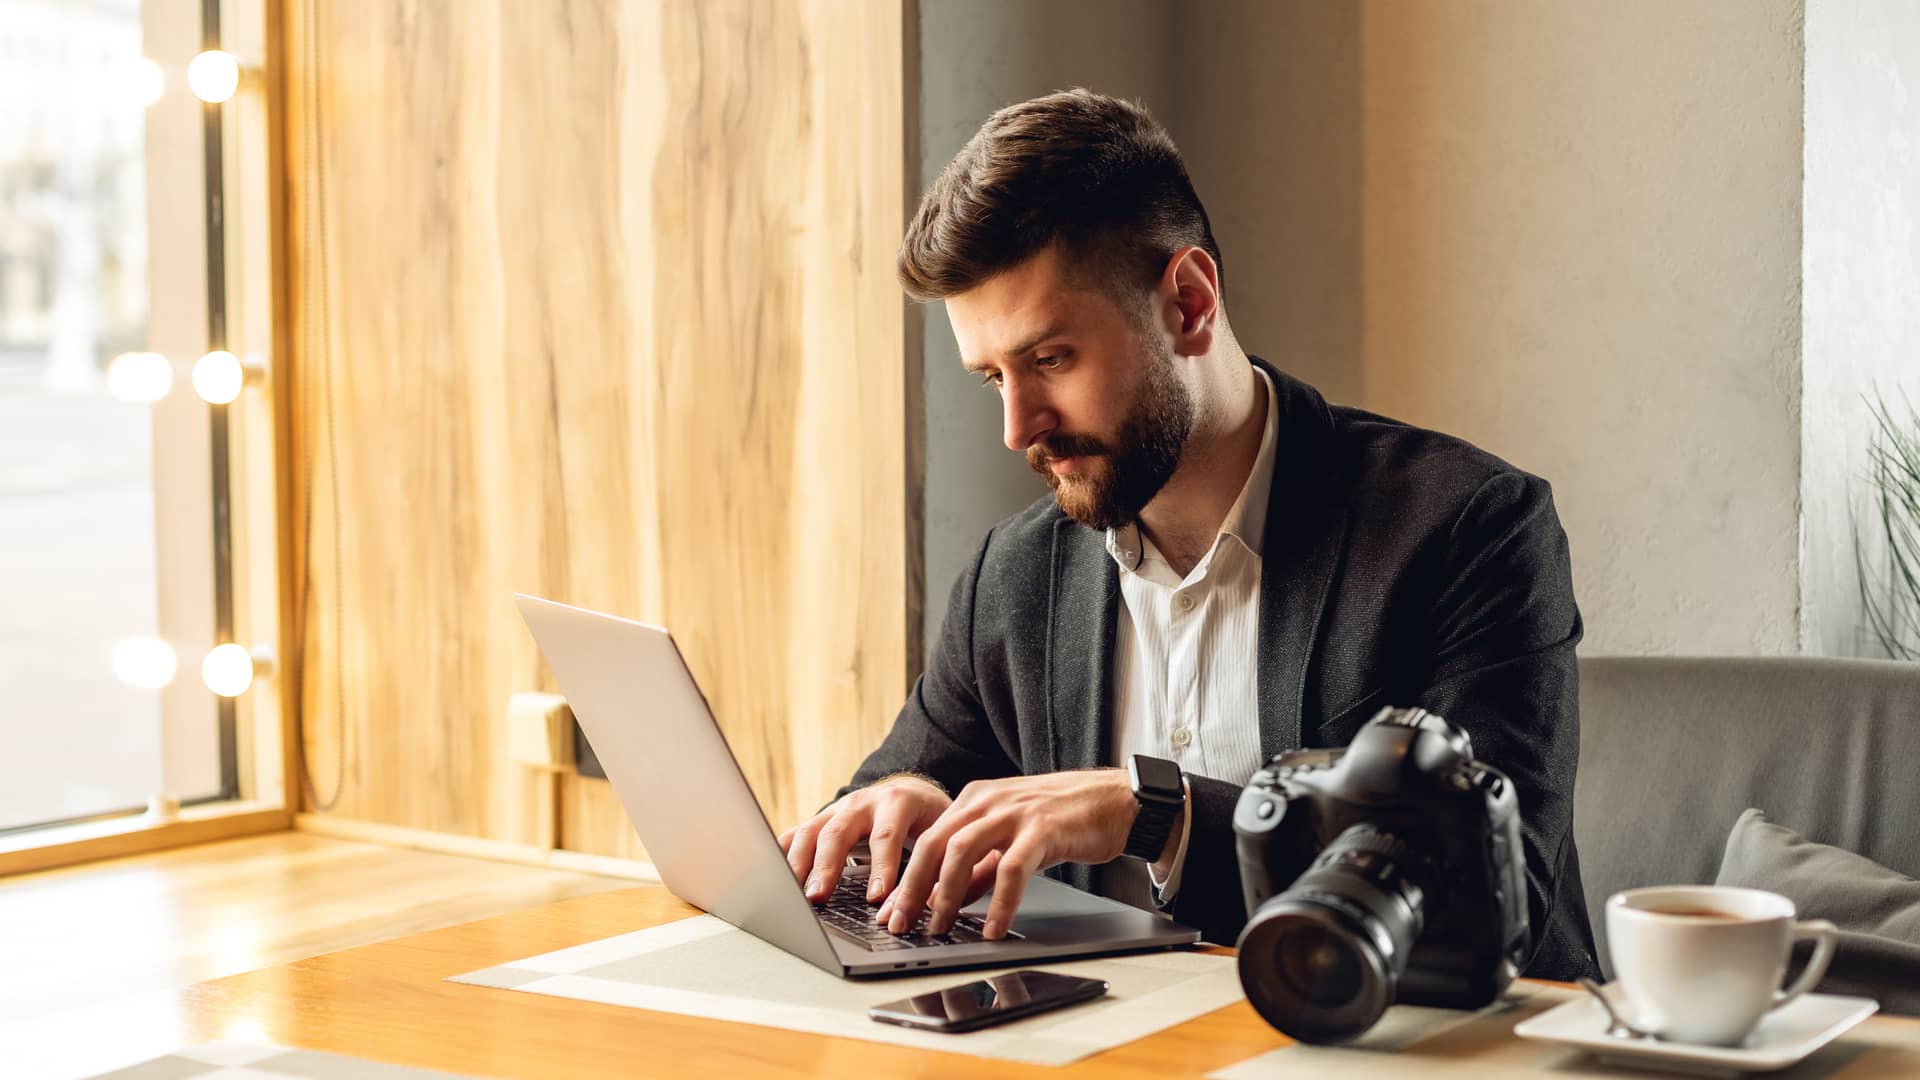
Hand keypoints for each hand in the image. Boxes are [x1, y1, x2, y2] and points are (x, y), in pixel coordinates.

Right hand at [777, 774, 950, 903]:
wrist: (912, 791)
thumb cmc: (929, 820)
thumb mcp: (941, 836)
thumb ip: (933, 868)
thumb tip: (923, 908)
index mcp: (897, 803)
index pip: (886, 835)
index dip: (881, 867)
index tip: (877, 897)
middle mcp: (862, 803)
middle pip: (838, 832)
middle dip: (826, 867)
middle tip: (817, 897)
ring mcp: (837, 809)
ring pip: (810, 832)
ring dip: (798, 865)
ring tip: (791, 895)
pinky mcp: (821, 821)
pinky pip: (795, 835)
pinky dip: (780, 854)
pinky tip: (769, 874)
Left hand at [878, 769, 1137, 939]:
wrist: (1114, 800)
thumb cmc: (1062, 819)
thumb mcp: (1010, 837)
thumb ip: (979, 866)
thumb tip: (948, 898)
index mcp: (974, 800)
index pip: (927, 839)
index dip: (905, 877)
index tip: (890, 910)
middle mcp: (988, 801)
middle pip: (934, 844)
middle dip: (912, 887)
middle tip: (900, 923)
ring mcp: (1014, 812)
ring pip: (963, 851)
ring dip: (946, 893)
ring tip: (940, 926)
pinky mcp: (1043, 829)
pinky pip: (1011, 869)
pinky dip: (998, 902)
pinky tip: (992, 927)